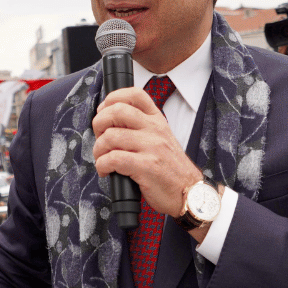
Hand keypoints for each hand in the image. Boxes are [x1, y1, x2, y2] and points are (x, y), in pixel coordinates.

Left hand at [91, 87, 202, 221]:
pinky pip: (113, 159)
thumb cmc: (170, 170)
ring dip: (98, 149)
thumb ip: (142, 128)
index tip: (103, 111)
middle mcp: (155, 130)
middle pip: (117, 111)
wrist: (189, 193)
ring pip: (110, 136)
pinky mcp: (147, 166)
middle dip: (98, 124)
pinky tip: (106, 171)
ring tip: (102, 159)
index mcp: (157, 121)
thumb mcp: (162, 140)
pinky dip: (102, 165)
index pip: (135, 94)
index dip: (113, 98)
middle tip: (99, 138)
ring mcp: (152, 147)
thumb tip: (110, 123)